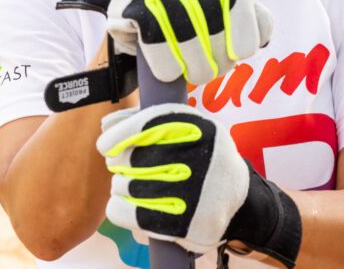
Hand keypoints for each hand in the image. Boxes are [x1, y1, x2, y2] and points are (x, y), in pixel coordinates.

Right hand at [62, 0, 272, 84]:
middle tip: (213, 71)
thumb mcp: (225, 1)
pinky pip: (155, 44)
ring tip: (196, 74)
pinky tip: (170, 70)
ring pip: (185, 38)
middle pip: (213, 27)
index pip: (239, 9)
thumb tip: (262, 36)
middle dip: (217, 60)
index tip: (236, 55)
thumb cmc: (190, 3)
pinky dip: (167, 66)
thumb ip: (251, 18)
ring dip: (195, 67)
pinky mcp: (132, 2)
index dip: (240, 41)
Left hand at [97, 103, 300, 262]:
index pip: (144, 125)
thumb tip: (107, 125)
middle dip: (120, 164)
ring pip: (125, 186)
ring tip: (132, 186)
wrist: (237, 198)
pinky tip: (128, 205)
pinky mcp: (184, 222)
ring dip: (121, 186)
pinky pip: (128, 213)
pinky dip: (119, 208)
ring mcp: (191, 192)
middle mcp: (196, 157)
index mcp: (197, 127)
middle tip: (125, 169)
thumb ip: (149, 121)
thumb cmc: (203, 158)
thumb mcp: (189, 128)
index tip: (106, 146)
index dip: (118, 136)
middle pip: (130, 158)